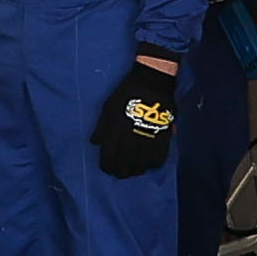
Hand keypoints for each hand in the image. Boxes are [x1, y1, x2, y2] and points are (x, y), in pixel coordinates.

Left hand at [92, 53, 181, 179]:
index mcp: (115, 134)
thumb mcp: (108, 108)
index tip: (107, 167)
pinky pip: (157, 161)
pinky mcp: (163, 140)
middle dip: (119, 172)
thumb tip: (94, 143)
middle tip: (119, 171)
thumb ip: (101, 128)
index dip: (106, 167)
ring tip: (133, 168)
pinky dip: (152, 165)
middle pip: (123, 168)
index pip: (108, 160)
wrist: (151, 83)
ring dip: (135, 170)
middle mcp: (130, 142)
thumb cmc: (126, 94)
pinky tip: (148, 162)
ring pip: (140, 168)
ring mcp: (148, 142)